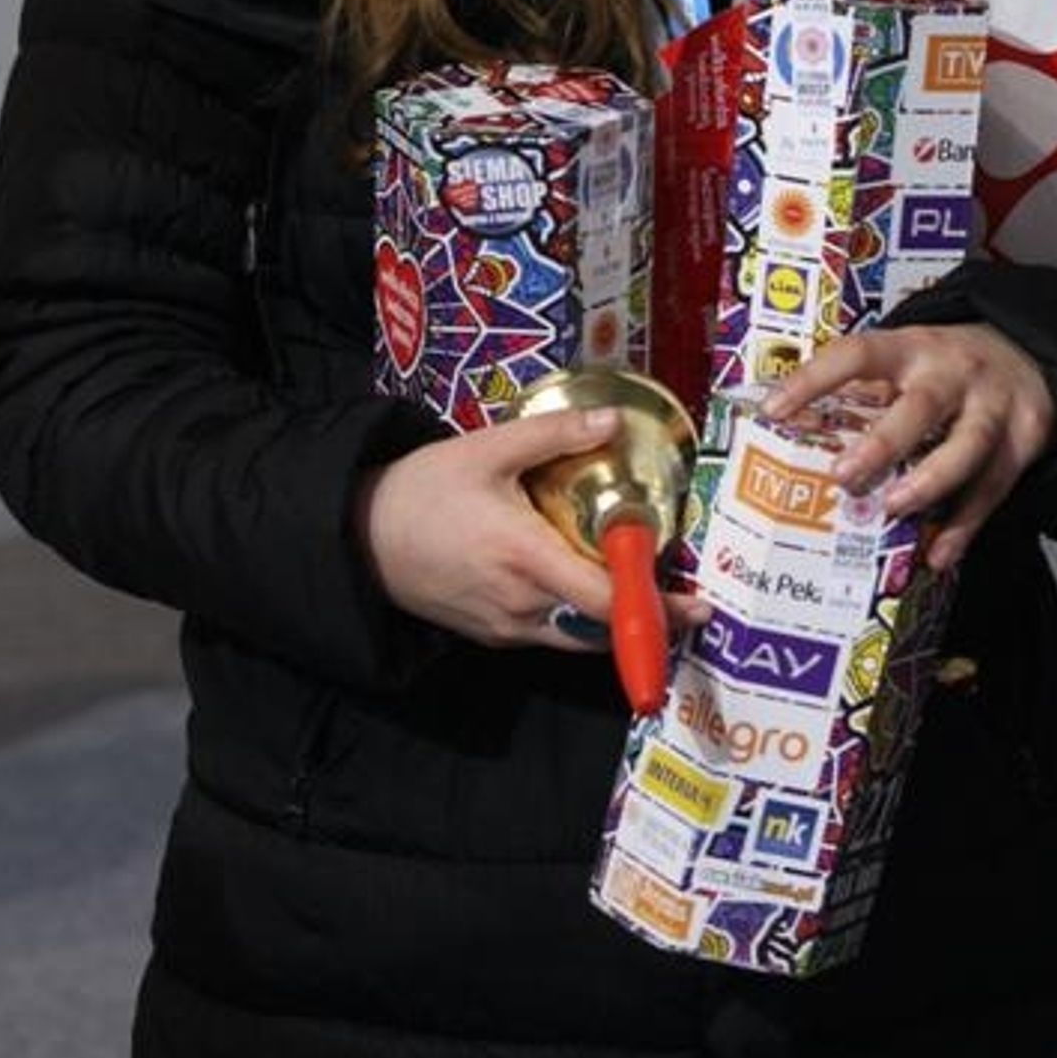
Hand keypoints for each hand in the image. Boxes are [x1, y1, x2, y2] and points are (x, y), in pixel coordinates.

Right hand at [354, 406, 705, 652]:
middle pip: (602, 626)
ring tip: (648, 588)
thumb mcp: (486, 450)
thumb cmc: (423, 489)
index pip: (605, 600)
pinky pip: (551, 632)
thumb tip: (614, 422)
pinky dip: (581, 617)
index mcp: (526, 559)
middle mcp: (522, 605)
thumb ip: (554, 435)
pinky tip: (591, 584)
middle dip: (648, 614)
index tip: (698, 602)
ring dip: (616, 618)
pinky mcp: (493, 634)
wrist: (359, 536)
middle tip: (688, 594)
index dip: (656, 606)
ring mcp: (507, 627)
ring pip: (578, 635)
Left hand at [761, 323, 1055, 572]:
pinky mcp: (1025, 439)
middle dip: (883, 442)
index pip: (858, 353)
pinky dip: (965, 525)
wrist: (1030, 351)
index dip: (816, 378)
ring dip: (930, 481)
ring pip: (967, 446)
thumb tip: (793, 433)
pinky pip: (994, 488)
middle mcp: (953, 372)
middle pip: (921, 405)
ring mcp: (993, 405)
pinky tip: (939, 553)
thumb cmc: (947, 367)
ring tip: (893, 508)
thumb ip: (867, 393)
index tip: (777, 409)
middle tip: (844, 474)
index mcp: (911, 347)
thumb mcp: (908, 360)